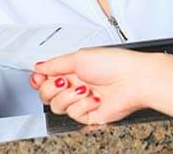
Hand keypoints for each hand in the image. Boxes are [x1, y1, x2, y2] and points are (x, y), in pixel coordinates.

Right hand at [33, 47, 154, 124]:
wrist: (135, 80)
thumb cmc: (114, 63)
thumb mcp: (80, 57)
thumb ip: (55, 64)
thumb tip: (38, 66)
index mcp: (73, 69)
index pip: (46, 78)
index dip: (39, 79)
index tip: (39, 77)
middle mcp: (76, 85)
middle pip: (46, 94)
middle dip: (52, 87)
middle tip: (64, 81)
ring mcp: (82, 100)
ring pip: (57, 106)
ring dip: (69, 96)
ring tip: (85, 89)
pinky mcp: (89, 115)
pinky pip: (74, 114)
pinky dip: (83, 105)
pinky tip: (95, 98)